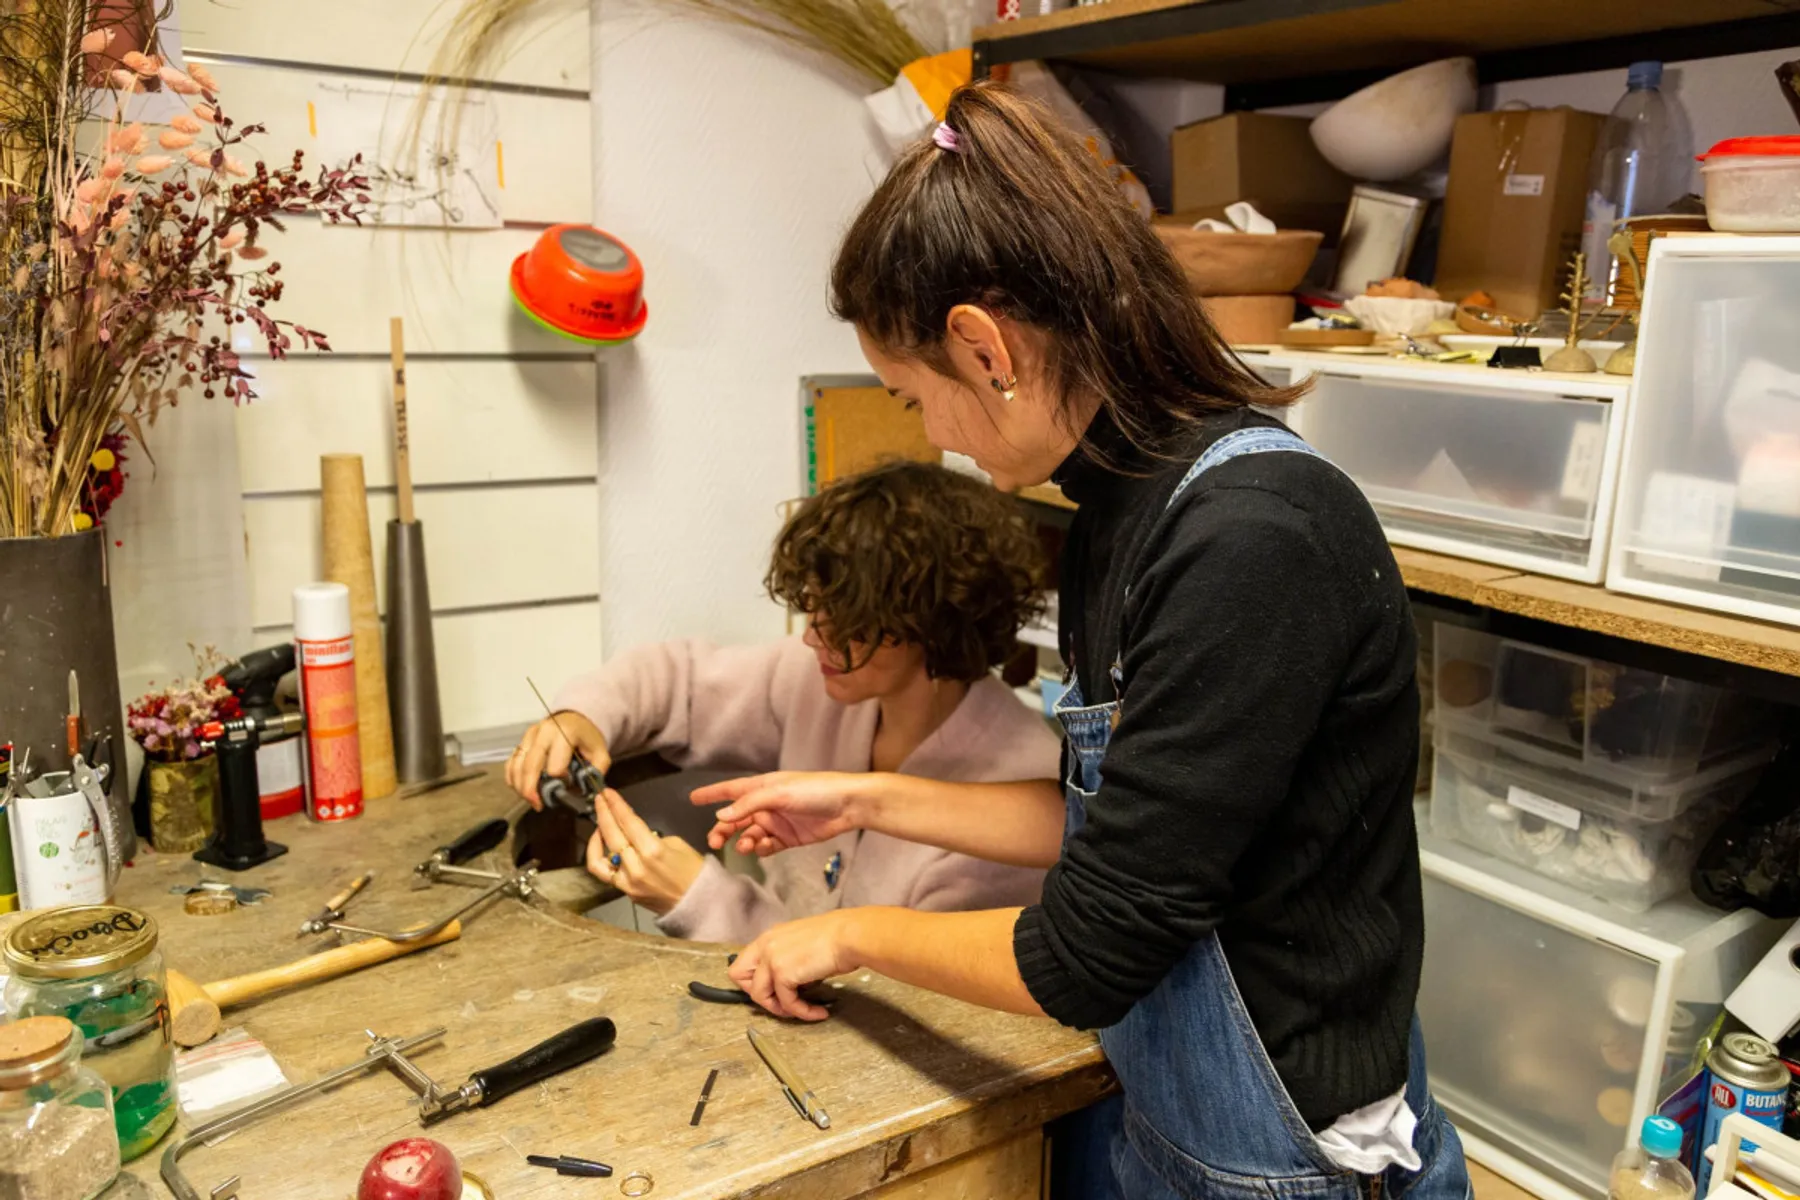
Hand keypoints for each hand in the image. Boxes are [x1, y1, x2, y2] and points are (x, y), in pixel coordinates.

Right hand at [506, 712, 610, 808]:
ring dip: (520, 786)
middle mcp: (543, 732)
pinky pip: (511, 762)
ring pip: (517, 764)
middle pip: (530, 765)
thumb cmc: (586, 738)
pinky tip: (520, 789)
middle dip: (531, 789)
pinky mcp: (521, 742)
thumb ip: (596, 772)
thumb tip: (585, 791)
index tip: (567, 786)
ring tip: (531, 800)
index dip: (560, 780)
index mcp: (564, 733)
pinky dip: (512, 778)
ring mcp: (529, 736)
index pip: (555, 765)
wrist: (574, 720)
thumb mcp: (600, 752)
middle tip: (537, 805)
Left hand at [586, 789, 704, 914]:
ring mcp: (627, 881)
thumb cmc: (694, 870)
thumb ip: (651, 837)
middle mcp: (636, 865)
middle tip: (600, 799)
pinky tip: (601, 845)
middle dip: (604, 813)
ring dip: (597, 834)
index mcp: (653, 850)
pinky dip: (598, 856)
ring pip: (601, 854)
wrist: (698, 903)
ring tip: (600, 822)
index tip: (607, 792)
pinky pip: (604, 872)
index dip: (616, 805)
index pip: (628, 822)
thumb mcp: (677, 844)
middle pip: (612, 834)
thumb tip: (634, 832)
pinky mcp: (625, 891)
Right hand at [692, 772, 869, 857]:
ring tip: (747, 846)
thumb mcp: (779, 793)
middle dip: (723, 830)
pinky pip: (767, 846)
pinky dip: (762, 849)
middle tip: (714, 843)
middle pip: (736, 819)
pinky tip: (764, 848)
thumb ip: (749, 804)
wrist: (848, 805)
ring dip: (744, 841)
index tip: (691, 799)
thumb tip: (721, 815)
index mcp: (762, 787)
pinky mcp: (788, 838)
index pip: (730, 790)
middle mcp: (766, 804)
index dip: (712, 794)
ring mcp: (776, 822)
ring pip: (750, 835)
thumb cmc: (814, 790)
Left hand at [730, 910, 866, 1020]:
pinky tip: (819, 1012)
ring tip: (803, 1011)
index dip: (754, 982)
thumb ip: (787, 959)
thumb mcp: (802, 945)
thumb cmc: (836, 939)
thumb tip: (788, 984)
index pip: (742, 964)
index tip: (774, 991)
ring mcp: (771, 959)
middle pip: (739, 978)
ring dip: (782, 1009)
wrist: (849, 936)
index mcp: (769, 937)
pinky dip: (803, 1012)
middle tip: (784, 1002)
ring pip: (760, 996)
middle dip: (761, 995)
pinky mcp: (783, 973)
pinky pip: (787, 1003)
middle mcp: (765, 945)